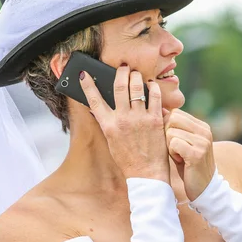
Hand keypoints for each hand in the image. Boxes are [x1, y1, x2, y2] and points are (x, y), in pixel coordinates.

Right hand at [79, 66, 169, 182]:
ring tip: (136, 73)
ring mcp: (140, 118)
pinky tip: (151, 85)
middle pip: (119, 86)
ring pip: (136, 87)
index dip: (88, 85)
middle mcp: (123, 119)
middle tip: (123, 67)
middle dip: (121, 72)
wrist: (147, 174)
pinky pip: (154, 96)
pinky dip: (152, 87)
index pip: (94, 100)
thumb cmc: (129, 159)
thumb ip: (109, 123)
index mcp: (109, 125)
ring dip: (135, 76)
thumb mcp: (112, 141)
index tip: (85, 75)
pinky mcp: (156, 119)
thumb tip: (101, 109)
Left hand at [164, 109, 215, 200]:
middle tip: (176, 150)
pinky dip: (172, 153)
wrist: (204, 189)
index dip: (167, 127)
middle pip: (172, 119)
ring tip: (179, 157)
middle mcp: (205, 131)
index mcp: (202, 126)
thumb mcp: (183, 143)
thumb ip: (174, 127)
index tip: (173, 142)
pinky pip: (173, 143)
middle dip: (167, 134)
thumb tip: (159, 109)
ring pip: (171, 132)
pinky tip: (181, 162)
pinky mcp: (197, 153)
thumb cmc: (188, 165)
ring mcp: (203, 141)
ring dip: (169, 146)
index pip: (175, 113)